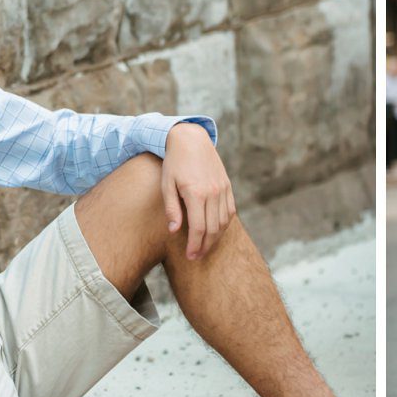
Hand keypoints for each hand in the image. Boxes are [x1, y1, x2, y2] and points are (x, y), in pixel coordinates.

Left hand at [163, 123, 235, 260]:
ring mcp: (222, 189)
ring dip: (216, 238)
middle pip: (213, 229)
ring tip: (205, 246)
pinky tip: (216, 231)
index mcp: (196, 193)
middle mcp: (212, 192)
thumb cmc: (175, 163)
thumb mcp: (167, 184)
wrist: (191, 140)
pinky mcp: (227, 185)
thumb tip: (174, 231)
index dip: (195, 245)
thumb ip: (172, 208)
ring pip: (224, 222)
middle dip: (205, 246)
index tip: (190, 256)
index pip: (198, 228)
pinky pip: (230, 211)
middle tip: (197, 256)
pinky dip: (224, 224)